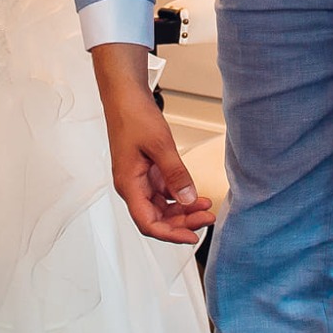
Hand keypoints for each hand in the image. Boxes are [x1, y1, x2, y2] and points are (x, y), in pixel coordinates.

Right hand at [91, 44, 215, 244]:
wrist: (125, 96)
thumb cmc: (133, 116)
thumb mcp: (160, 145)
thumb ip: (175, 175)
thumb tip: (188, 199)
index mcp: (128, 184)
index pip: (148, 223)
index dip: (171, 234)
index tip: (192, 237)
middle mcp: (131, 186)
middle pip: (156, 219)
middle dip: (182, 223)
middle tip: (208, 217)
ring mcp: (139, 180)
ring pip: (161, 208)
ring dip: (183, 211)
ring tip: (206, 206)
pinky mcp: (146, 172)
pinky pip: (163, 194)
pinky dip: (180, 197)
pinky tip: (195, 194)